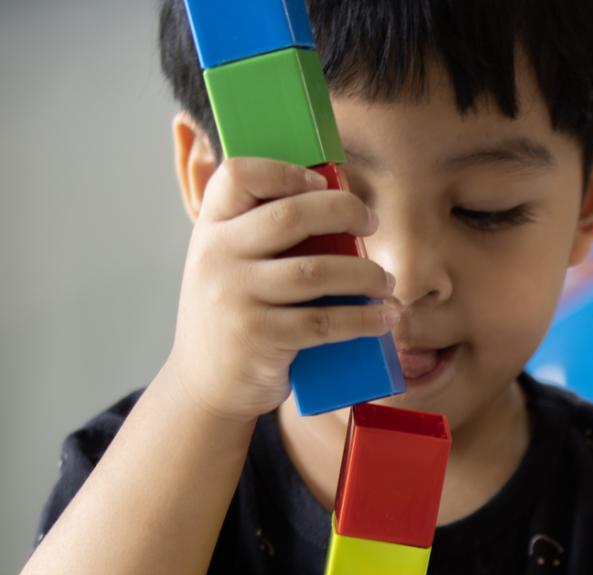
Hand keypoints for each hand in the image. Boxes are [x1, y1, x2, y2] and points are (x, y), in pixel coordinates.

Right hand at [162, 157, 399, 422]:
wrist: (205, 385)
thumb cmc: (235, 316)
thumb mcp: (230, 267)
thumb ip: (261, 235)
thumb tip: (335, 200)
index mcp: (210, 229)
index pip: (238, 175)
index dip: (286, 171)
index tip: (324, 185)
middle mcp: (217, 257)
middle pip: (291, 215)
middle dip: (344, 212)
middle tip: (371, 223)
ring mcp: (235, 297)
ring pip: (317, 271)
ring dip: (366, 274)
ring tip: (386, 282)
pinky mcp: (259, 337)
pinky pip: (324, 322)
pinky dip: (364, 319)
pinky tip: (385, 317)